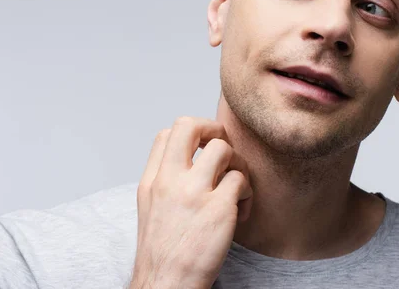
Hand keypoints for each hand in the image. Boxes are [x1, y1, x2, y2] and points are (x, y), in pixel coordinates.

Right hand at [130, 117, 252, 288]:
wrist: (167, 284)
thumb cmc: (163, 251)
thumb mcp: (150, 207)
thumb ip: (166, 179)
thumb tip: (191, 157)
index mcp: (152, 181)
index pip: (167, 134)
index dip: (190, 135)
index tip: (202, 150)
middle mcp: (169, 181)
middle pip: (190, 125)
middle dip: (213, 128)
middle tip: (224, 151)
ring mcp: (193, 193)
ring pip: (223, 148)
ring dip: (237, 163)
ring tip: (236, 186)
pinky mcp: (219, 209)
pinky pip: (241, 180)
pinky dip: (248, 193)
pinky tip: (242, 211)